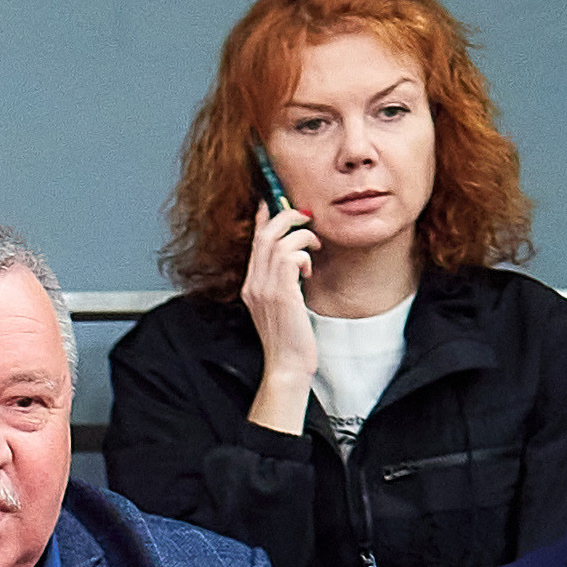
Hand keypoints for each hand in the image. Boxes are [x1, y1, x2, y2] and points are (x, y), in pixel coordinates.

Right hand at [237, 199, 321, 432]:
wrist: (287, 364)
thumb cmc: (289, 338)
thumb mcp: (280, 305)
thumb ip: (282, 282)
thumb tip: (295, 261)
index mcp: (252, 285)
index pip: (254, 241)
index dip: (263, 217)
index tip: (272, 202)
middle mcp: (254, 284)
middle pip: (264, 234)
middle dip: (286, 216)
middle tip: (305, 216)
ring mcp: (265, 289)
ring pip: (279, 242)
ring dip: (302, 237)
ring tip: (314, 246)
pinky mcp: (281, 294)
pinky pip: (291, 258)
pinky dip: (304, 256)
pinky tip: (309, 270)